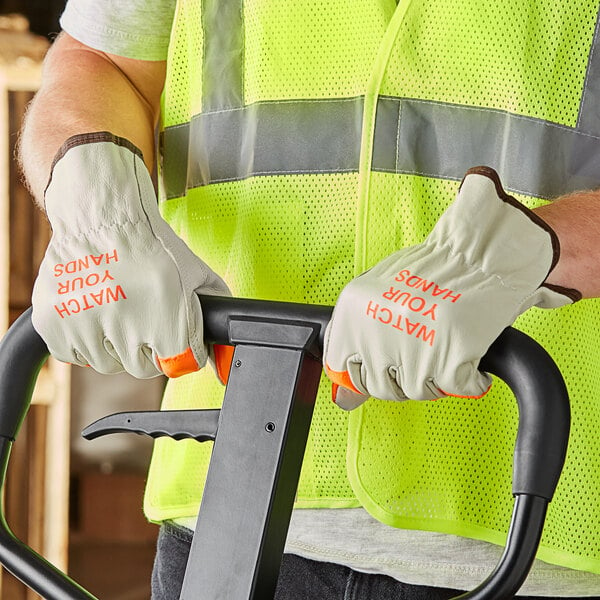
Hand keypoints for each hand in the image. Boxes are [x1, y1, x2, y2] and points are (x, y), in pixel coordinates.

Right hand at [32, 133, 229, 377]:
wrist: (101, 216)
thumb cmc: (152, 245)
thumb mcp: (196, 274)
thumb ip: (216, 312)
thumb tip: (225, 355)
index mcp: (166, 313)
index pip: (179, 363)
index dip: (181, 352)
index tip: (175, 340)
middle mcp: (125, 321)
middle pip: (143, 368)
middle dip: (149, 350)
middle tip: (145, 322)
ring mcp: (86, 324)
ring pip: (110, 364)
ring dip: (117, 346)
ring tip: (119, 311)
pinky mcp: (54, 323)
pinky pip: (76, 355)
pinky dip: (87, 341)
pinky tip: (95, 313)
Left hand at [324, 166, 579, 408]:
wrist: (482, 250)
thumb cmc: (437, 268)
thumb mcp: (382, 292)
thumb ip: (361, 337)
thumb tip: (346, 396)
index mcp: (353, 310)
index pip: (340, 365)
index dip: (362, 374)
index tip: (377, 371)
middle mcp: (377, 330)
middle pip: (380, 386)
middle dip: (402, 378)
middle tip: (422, 352)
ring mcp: (412, 346)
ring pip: (418, 391)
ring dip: (436, 377)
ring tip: (447, 346)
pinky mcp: (451, 357)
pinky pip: (456, 388)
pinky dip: (469, 378)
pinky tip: (469, 355)